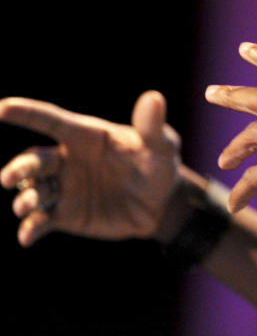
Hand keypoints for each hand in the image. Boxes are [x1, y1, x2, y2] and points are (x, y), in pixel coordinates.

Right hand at [0, 91, 181, 245]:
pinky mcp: (66, 214)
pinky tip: (27, 236)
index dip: (26, 112)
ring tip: (25, 206)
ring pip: (34, 190)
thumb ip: (152, 126)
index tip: (1, 107)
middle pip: (35, 159)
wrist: (162, 204)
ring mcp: (65, 188)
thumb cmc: (159, 165)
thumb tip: (154, 98)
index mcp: (86, 136)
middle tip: (9, 177)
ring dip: (25, 198)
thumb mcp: (161, 146)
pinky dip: (31, 227)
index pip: (51, 120)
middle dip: (19, 167)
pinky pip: (42, 220)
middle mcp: (68, 159)